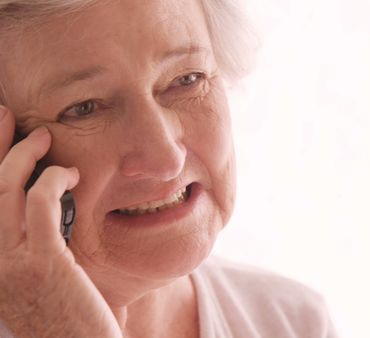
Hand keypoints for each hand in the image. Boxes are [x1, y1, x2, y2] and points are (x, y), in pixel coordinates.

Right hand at [0, 106, 121, 337]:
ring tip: (44, 137)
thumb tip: (36, 205)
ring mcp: (7, 263)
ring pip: (4, 187)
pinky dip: (53, 178)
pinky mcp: (43, 263)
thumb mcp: (31, 280)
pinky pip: (41, 203)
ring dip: (24, 153)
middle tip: (6, 114)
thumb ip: (21, 246)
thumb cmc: (62, 319)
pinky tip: (70, 174)